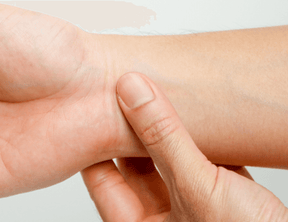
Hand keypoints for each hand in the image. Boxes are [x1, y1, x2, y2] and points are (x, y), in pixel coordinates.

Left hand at [82, 72, 287, 220]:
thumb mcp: (196, 186)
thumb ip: (164, 139)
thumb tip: (132, 92)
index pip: (102, 179)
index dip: (95, 143)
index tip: (94, 108)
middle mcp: (163, 219)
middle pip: (137, 166)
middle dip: (135, 131)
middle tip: (128, 93)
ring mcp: (194, 208)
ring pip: (173, 160)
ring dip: (173, 130)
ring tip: (161, 94)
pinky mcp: (227, 198)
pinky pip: (209, 162)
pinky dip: (208, 139)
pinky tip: (205, 116)